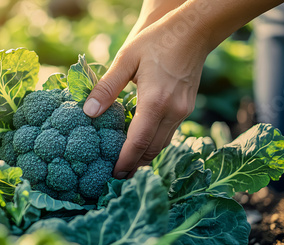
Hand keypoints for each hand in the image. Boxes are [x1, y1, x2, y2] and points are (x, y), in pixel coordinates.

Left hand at [83, 10, 208, 177]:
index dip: (124, 162)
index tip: (112, 175)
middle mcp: (172, 112)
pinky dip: (153, 143)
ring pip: (162, 145)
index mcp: (155, 102)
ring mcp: (183, 112)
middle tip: (115, 175)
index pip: (137, 143)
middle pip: (151, 150)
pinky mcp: (186, 109)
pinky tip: (140, 142)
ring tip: (126, 164)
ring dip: (144, 156)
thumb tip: (89, 112)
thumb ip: (107, 87)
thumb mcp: (126, 59)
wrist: (194, 31)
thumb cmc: (157, 41)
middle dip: (134, 165)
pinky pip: (168, 134)